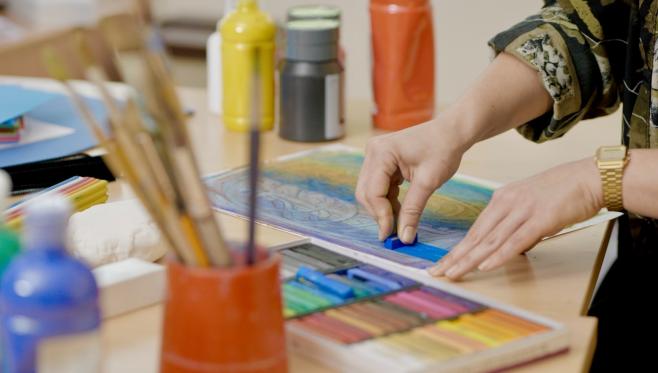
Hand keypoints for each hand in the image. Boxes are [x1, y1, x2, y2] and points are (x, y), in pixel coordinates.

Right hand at [355, 112, 469, 242]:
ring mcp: (376, 156)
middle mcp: (373, 152)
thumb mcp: (428, 182)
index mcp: (382, 153)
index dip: (381, 216)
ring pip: (370, 191)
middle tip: (394, 233)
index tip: (391, 235)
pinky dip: (388, 200)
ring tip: (400, 222)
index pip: (373, 192)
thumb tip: (405, 237)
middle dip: (379, 213)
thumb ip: (413, 210)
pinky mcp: (382, 161)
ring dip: (383, 208)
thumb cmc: (443, 149)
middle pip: (366, 192)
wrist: (452, 132)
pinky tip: (400, 209)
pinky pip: (378, 186)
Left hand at [429, 157, 603, 279]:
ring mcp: (522, 211)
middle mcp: (507, 204)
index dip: (458, 249)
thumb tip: (506, 244)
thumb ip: (515, 221)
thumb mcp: (529, 203)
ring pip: (490, 240)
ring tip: (452, 273)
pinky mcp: (541, 219)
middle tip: (436, 272)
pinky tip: (484, 265)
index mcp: (501, 199)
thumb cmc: (562, 191)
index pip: (475, 229)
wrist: (589, 177)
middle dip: (455, 257)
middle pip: (476, 236)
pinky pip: (516, 241)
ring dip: (470, 260)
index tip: (443, 263)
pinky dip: (499, 255)